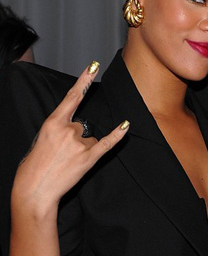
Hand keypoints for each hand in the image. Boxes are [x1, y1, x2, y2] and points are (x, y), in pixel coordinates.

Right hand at [12, 62, 129, 210]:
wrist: (35, 189)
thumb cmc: (35, 166)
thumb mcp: (41, 139)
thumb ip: (58, 129)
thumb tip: (75, 131)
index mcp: (52, 122)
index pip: (72, 97)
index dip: (84, 80)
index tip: (94, 66)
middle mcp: (68, 129)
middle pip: (82, 125)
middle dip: (74, 138)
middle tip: (61, 154)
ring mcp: (79, 144)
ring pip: (90, 138)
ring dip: (83, 149)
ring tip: (68, 162)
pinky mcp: (89, 158)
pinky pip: (107, 143)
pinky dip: (117, 135)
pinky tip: (125, 125)